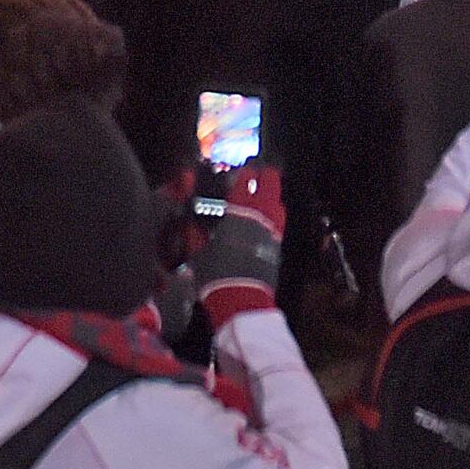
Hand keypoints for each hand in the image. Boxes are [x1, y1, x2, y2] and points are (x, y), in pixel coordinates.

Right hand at [194, 165, 285, 326]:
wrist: (241, 299)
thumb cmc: (216, 274)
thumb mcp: (198, 253)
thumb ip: (196, 236)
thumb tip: (190, 226)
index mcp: (238, 215)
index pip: (244, 185)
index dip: (245, 174)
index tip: (245, 169)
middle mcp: (259, 219)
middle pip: (270, 188)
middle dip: (267, 176)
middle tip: (263, 171)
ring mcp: (272, 232)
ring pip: (278, 206)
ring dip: (273, 196)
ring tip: (268, 194)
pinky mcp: (278, 248)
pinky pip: (279, 225)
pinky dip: (275, 217)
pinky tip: (270, 220)